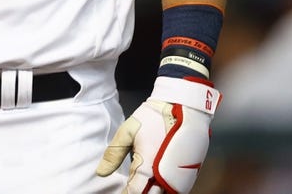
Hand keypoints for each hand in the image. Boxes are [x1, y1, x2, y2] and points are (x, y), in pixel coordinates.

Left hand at [95, 77, 219, 192]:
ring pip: (164, 193)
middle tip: (131, 187)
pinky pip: (177, 189)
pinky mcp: (190, 174)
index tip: (120, 193)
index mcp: (147, 167)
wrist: (184, 107)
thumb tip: (100, 172)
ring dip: (153, 190)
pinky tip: (159, 181)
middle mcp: (165, 176)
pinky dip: (167, 188)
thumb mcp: (128, 131)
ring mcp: (180, 177)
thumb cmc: (155, 117)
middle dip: (140, 193)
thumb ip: (114, 154)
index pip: (134, 192)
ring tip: (145, 183)